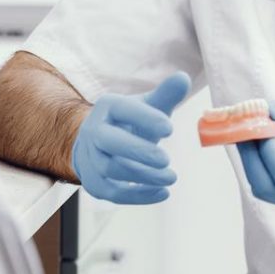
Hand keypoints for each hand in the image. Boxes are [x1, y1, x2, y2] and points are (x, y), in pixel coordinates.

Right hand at [72, 72, 190, 204]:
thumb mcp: (146, 107)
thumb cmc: (128, 124)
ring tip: (171, 176)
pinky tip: (162, 192)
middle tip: (166, 159)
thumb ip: (165, 95)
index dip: (145, 118)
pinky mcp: (95, 182)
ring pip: (112, 169)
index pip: (122, 109)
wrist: (95, 145)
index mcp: (108, 108)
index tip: (169, 128)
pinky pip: (114, 193)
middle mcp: (95, 131)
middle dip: (138, 151)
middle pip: (109, 141)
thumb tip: (183, 78)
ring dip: (144, 175)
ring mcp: (91, 158)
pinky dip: (138, 196)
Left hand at [238, 100, 274, 214]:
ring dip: (251, 163)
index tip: (262, 124)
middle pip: (268, 187)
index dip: (267, 151)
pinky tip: (257, 146)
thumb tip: (268, 111)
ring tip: (247, 134)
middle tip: (241, 128)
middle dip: (249, 157)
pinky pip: (271, 191)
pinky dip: (259, 168)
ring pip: (265, 191)